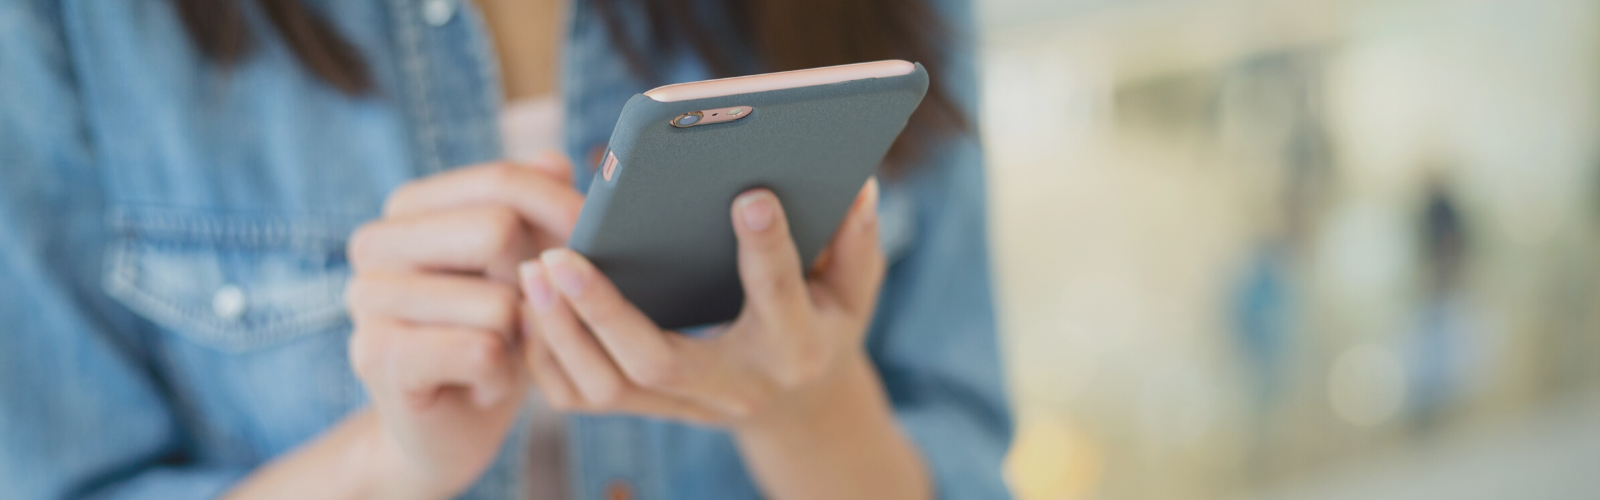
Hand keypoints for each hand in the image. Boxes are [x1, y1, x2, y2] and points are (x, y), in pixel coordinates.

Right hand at [342, 154, 581, 498]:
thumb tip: (555, 161)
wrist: (450, 429)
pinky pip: (483, 350)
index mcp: (408, 208)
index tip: (573, 252)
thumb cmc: (494, 336)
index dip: (558, 216)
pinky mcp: (376, 355)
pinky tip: (482, 383)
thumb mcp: (526, 267)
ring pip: (498, 300)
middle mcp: (374, 242)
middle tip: (521, 317)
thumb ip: (538, 209)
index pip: (501, 181)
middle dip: (535, 281)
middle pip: (498, 229)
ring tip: (494, 353)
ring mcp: (367, 298)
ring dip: (519, 339)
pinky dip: (502, 375)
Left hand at [517, 178, 884, 427]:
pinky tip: (530, 305)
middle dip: (604, 309)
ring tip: (532, 271)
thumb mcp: (854, 287)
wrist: (799, 407)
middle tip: (560, 255)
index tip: (748, 194)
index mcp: (794, 346)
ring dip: (561, 332)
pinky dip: (546, 355)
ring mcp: (687, 406)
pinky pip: (581, 397)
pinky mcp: (649, 409)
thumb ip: (856, 240)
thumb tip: (856, 185)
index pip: (778, 296)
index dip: (767, 248)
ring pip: (607, 388)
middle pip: (657, 360)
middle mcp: (736, 386)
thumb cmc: (822, 323)